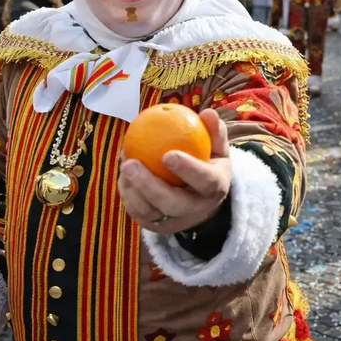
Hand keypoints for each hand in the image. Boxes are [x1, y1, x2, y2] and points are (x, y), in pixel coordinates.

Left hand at [118, 109, 231, 234]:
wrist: (203, 203)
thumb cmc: (209, 167)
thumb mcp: (218, 150)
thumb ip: (214, 132)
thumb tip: (207, 113)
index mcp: (215, 189)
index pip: (204, 181)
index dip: (187, 169)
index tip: (167, 153)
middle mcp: (196, 209)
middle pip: (172, 204)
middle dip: (149, 185)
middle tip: (131, 163)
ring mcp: (175, 221)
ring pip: (150, 212)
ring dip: (133, 190)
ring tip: (124, 166)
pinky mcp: (157, 227)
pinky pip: (138, 213)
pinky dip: (128, 195)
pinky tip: (123, 175)